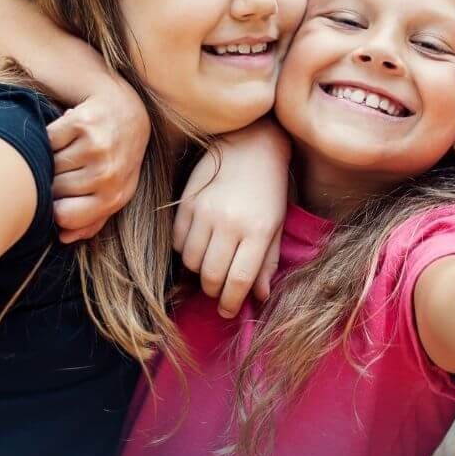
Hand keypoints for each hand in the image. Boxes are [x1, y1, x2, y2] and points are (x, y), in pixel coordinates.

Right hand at [47, 76, 149, 242]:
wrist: (127, 110)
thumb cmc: (117, 157)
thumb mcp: (113, 190)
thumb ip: (91, 219)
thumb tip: (63, 237)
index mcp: (115, 196)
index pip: (64, 217)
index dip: (53, 210)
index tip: (57, 199)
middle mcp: (108, 173)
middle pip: (52, 190)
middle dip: (51, 182)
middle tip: (66, 169)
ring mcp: (95, 147)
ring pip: (48, 165)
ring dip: (50, 159)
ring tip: (68, 152)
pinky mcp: (82, 123)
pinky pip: (47, 140)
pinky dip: (49, 138)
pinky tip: (66, 136)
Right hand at [173, 121, 289, 318]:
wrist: (251, 144)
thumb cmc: (270, 188)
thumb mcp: (278, 224)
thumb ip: (269, 261)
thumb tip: (259, 296)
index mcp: (258, 231)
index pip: (238, 281)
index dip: (230, 303)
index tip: (228, 311)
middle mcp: (230, 224)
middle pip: (211, 276)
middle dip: (214, 291)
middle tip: (219, 290)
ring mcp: (205, 212)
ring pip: (190, 261)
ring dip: (198, 271)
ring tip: (209, 266)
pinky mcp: (187, 202)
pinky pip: (177, 240)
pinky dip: (184, 250)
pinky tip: (196, 246)